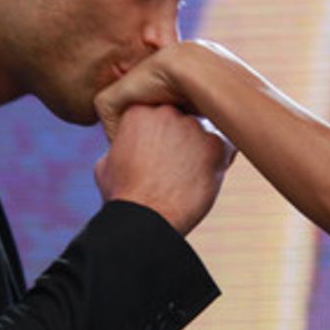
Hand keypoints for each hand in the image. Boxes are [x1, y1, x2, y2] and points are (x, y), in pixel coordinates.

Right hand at [93, 103, 233, 233]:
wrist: (146, 218)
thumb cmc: (123, 195)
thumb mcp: (107, 162)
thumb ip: (122, 144)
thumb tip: (127, 144)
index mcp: (138, 110)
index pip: (156, 113)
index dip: (157, 133)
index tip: (156, 150)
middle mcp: (168, 111)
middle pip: (180, 119)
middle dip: (178, 138)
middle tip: (172, 164)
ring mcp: (194, 126)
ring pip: (201, 132)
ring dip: (197, 149)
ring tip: (185, 176)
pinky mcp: (216, 145)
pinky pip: (223, 147)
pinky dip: (216, 161)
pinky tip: (202, 178)